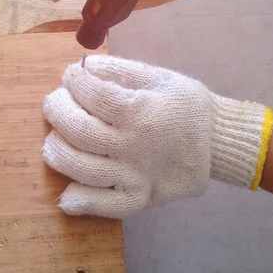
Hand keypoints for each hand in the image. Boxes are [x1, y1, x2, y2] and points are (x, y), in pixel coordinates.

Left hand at [42, 55, 272, 218]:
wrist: (217, 143)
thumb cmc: (185, 106)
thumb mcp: (159, 76)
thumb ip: (120, 69)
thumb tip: (83, 66)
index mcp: (140, 111)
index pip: (92, 95)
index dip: (73, 81)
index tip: (70, 76)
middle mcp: (133, 145)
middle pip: (78, 131)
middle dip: (56, 110)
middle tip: (55, 102)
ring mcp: (134, 176)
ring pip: (81, 168)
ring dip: (56, 150)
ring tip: (55, 138)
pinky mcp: (138, 199)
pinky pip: (104, 206)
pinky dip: (80, 202)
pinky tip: (66, 195)